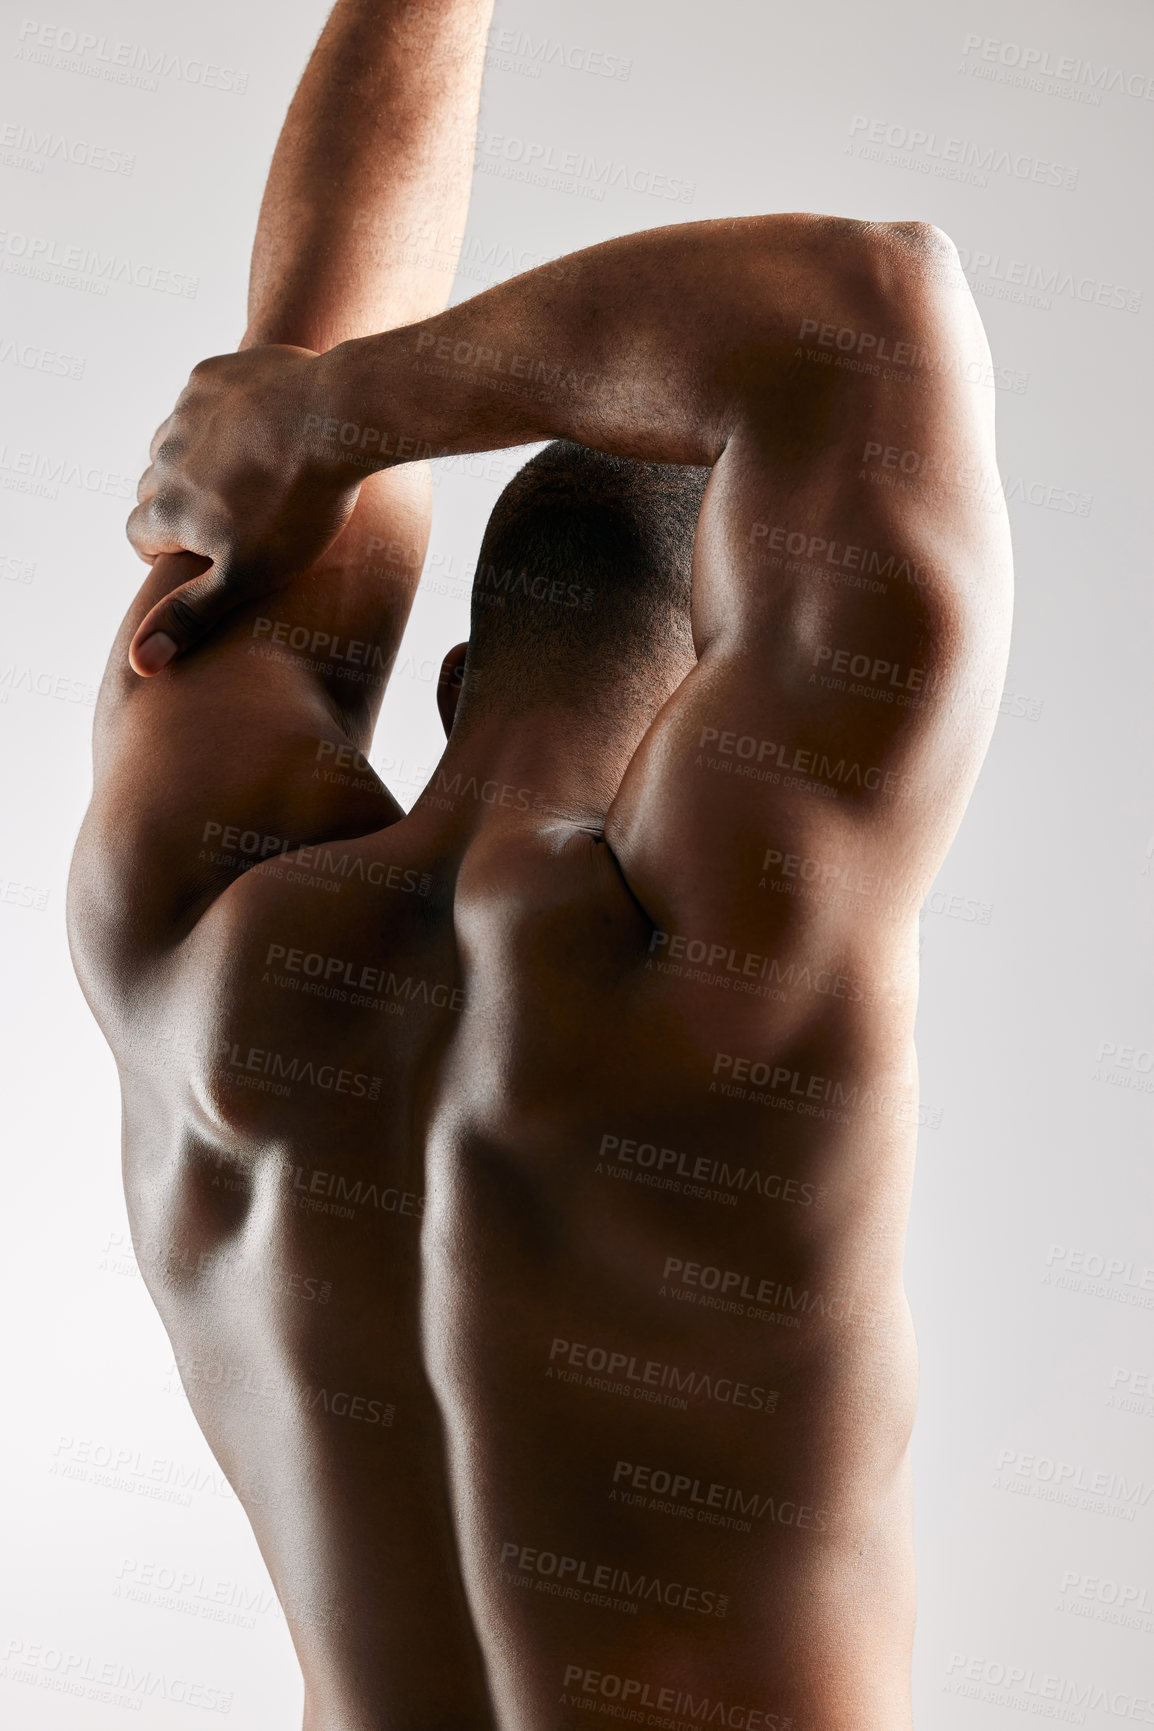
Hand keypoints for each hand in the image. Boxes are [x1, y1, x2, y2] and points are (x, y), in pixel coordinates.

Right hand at [126, 345, 360, 673]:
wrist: (334, 418)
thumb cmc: (300, 507)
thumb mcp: (248, 575)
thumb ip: (192, 615)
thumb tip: (140, 664)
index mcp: (166, 507)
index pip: (140, 535)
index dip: (163, 550)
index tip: (191, 556)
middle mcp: (162, 457)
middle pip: (154, 488)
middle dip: (180, 504)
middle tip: (224, 517)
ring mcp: (185, 411)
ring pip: (175, 443)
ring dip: (197, 459)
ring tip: (244, 474)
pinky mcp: (211, 375)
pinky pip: (201, 401)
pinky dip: (220, 417)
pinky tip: (259, 429)